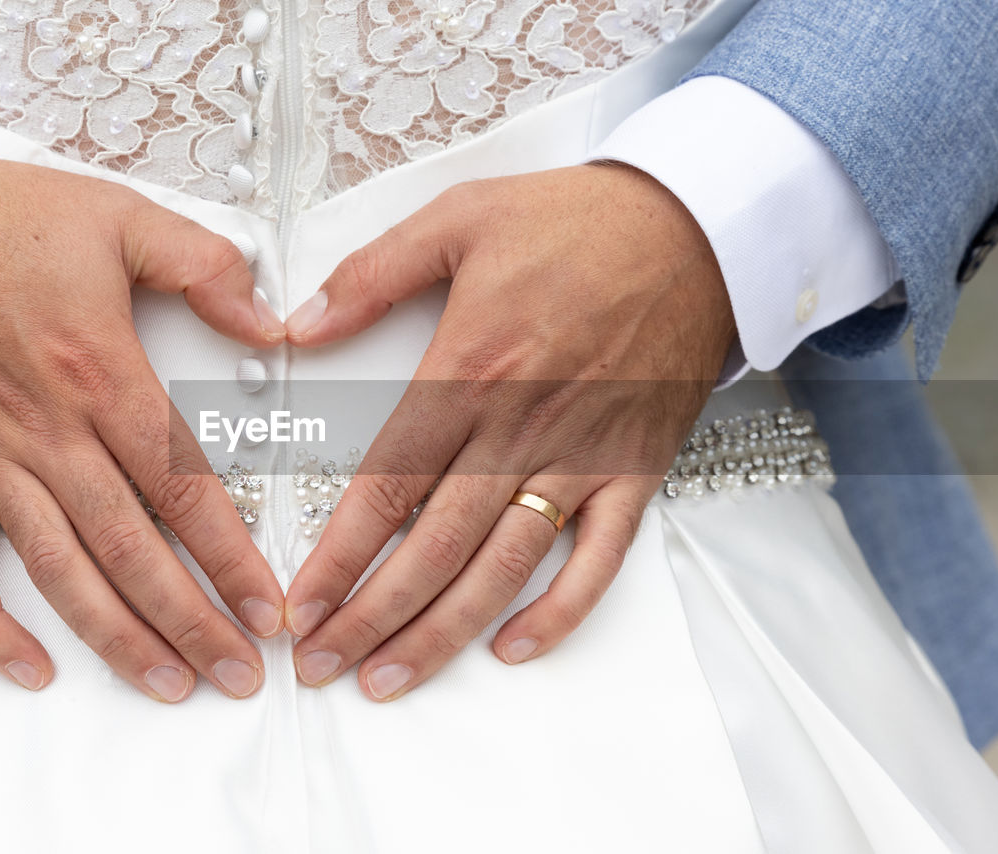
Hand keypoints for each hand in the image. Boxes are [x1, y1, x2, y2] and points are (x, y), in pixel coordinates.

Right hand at [0, 148, 287, 700]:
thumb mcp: (121, 218)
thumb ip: (207, 269)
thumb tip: (272, 326)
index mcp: (102, 375)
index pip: (183, 488)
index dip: (231, 556)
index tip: (267, 607)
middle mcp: (48, 433)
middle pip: (133, 550)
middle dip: (192, 621)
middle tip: (240, 673)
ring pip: (62, 571)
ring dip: (117, 637)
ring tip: (169, 685)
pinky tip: (32, 666)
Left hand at [280, 163, 733, 699]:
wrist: (697, 227)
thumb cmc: (579, 222)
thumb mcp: (460, 218)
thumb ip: (372, 274)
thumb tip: (299, 326)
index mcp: (468, 371)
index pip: (385, 486)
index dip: (337, 557)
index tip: (300, 604)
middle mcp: (520, 428)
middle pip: (433, 547)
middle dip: (371, 617)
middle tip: (323, 664)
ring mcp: (582, 457)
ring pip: (504, 568)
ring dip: (445, 632)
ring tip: (391, 679)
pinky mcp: (634, 470)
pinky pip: (599, 559)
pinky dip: (561, 611)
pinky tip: (514, 647)